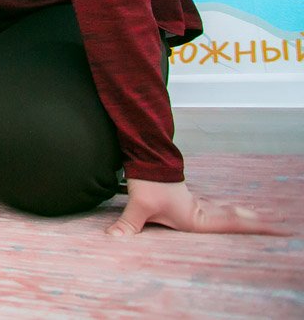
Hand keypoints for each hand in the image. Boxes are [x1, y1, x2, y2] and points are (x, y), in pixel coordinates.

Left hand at [108, 178, 289, 236]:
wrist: (148, 157)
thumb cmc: (149, 181)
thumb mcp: (139, 205)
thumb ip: (129, 225)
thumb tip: (114, 239)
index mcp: (195, 217)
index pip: (230, 226)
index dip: (251, 228)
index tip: (274, 228)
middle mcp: (200, 211)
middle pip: (232, 220)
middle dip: (254, 224)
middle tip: (281, 227)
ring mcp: (196, 203)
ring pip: (224, 212)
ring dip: (241, 217)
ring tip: (259, 220)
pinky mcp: (188, 198)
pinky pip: (214, 207)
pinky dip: (226, 210)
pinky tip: (230, 210)